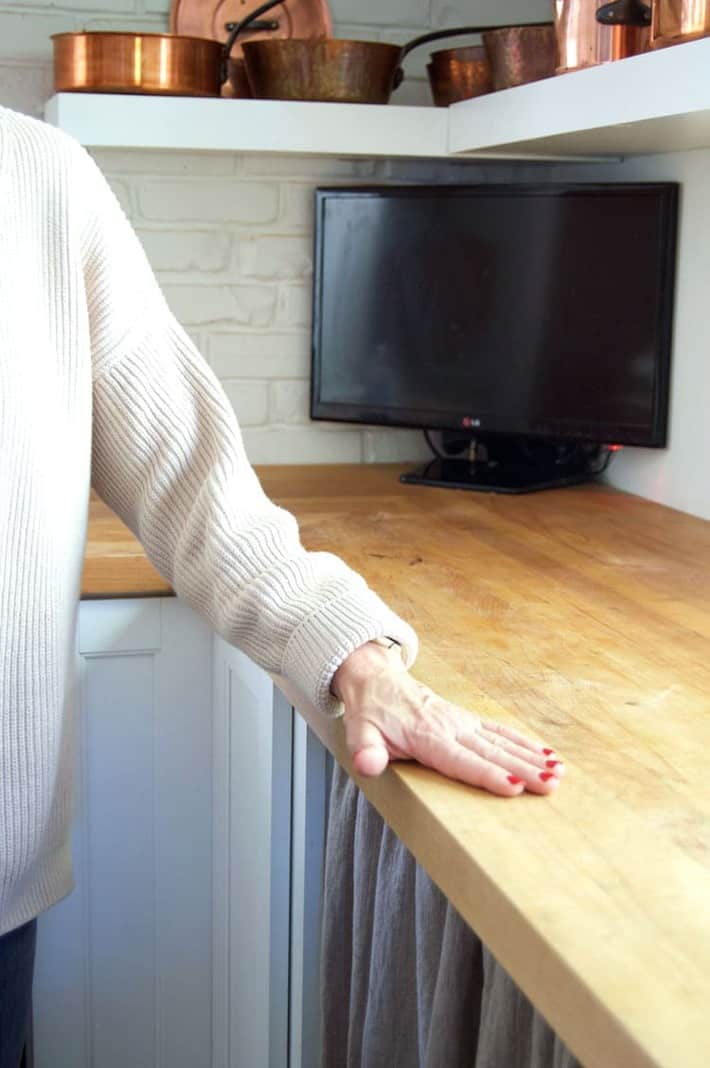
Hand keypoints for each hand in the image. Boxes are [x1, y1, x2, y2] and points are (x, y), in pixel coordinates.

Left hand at [331, 642, 563, 796]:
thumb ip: (365, 751)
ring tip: (559, 772)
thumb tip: (367, 765)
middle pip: (492, 752)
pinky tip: (549, 755)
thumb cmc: (370, 713)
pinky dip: (525, 742)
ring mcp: (462, 722)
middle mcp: (451, 728)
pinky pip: (501, 731)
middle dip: (523, 769)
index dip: (487, 774)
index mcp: (427, 737)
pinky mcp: (468, 719)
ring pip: (502, 741)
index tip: (513, 787)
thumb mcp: (359, 732)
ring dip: (531, 757)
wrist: (377, 679)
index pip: (461, 761)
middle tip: (551, 784)